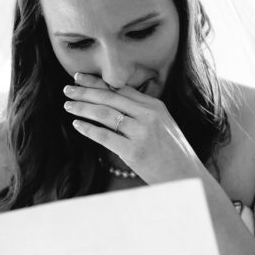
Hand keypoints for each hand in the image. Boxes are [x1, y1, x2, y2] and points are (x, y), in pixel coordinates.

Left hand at [63, 73, 207, 183]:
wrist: (187, 177)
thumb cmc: (173, 154)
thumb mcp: (163, 125)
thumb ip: (143, 113)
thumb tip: (115, 104)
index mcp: (155, 106)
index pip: (121, 89)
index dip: (98, 82)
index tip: (80, 77)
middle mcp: (149, 115)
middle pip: (110, 98)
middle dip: (85, 92)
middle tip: (67, 88)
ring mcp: (142, 133)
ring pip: (105, 114)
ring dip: (83, 108)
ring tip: (68, 105)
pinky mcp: (134, 151)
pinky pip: (104, 136)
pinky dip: (88, 129)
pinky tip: (77, 124)